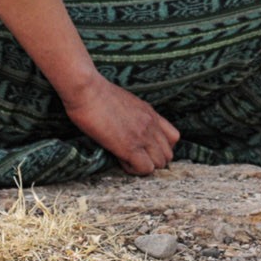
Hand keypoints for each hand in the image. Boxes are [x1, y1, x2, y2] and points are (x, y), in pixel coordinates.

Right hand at [60, 70, 178, 175]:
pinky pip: (145, 168)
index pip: (173, 137)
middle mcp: (151, 124)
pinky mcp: (129, 146)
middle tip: (134, 157)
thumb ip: (134, 115)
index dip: (160, 148)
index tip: (144, 148)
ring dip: (144, 166)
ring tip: (126, 159)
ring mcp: (142, 135)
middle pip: (168, 154)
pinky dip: (134, 169)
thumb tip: (129, 127)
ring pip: (160, 163)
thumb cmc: (97, 94)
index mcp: (151, 113)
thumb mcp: (125, 102)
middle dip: (152, 160)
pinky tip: (120, 160)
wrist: (87, 90)